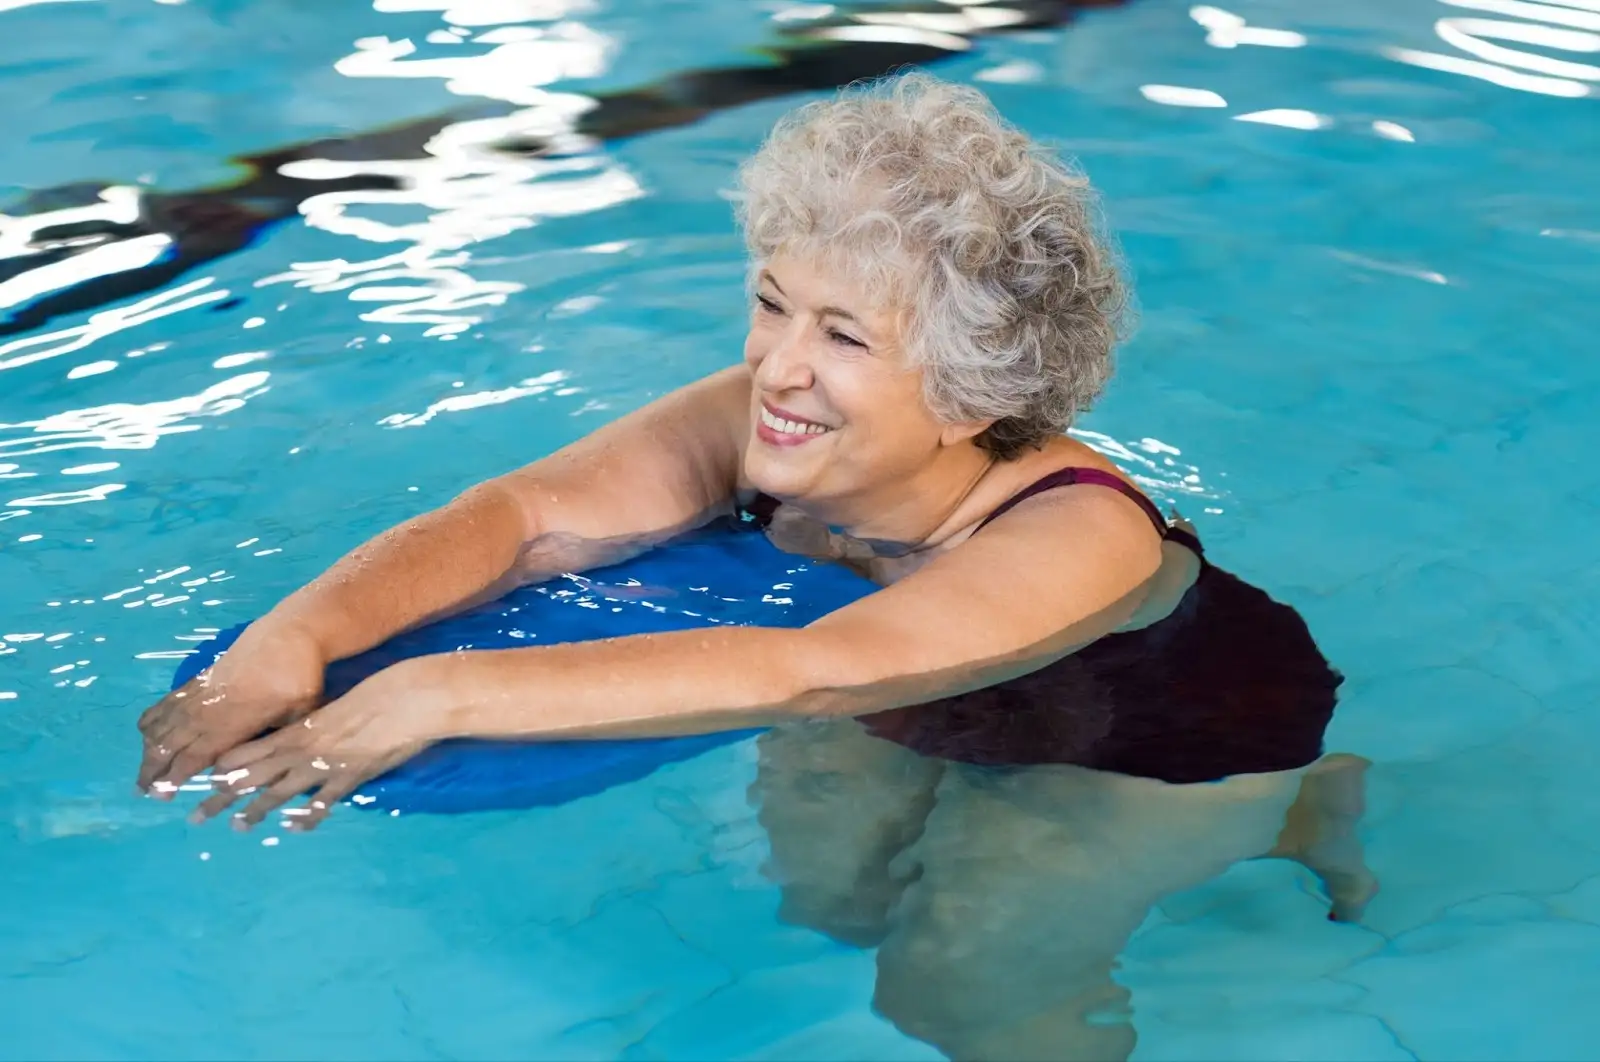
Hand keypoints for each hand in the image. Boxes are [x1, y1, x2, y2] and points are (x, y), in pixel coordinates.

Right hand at [137, 619, 325, 796]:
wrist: (291, 633)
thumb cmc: (300, 677)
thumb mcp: (299, 715)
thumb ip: (278, 741)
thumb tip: (269, 768)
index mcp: (233, 723)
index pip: (196, 755)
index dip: (176, 776)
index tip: (161, 795)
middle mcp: (210, 710)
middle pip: (171, 743)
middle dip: (154, 768)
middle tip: (142, 791)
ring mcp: (202, 692)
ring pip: (165, 723)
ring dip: (150, 748)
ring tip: (143, 770)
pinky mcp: (200, 678)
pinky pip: (167, 701)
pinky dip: (153, 718)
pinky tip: (146, 732)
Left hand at [190, 659, 446, 831]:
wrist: (404, 700)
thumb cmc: (373, 697)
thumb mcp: (333, 710)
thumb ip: (315, 727)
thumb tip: (303, 738)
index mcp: (297, 730)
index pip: (250, 751)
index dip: (226, 768)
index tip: (205, 781)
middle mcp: (302, 749)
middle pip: (253, 776)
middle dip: (223, 797)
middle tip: (197, 817)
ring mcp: (323, 765)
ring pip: (280, 791)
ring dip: (256, 811)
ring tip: (236, 827)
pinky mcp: (348, 777)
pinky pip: (322, 801)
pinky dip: (307, 816)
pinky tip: (294, 828)